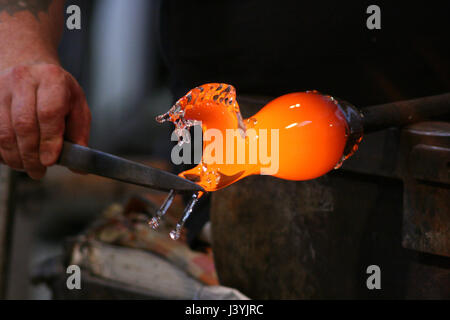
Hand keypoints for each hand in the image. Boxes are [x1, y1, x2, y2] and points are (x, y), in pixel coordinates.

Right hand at [0, 63, 90, 178]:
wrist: (30, 69)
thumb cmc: (58, 93)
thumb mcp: (77, 108)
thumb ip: (79, 136)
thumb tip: (79, 167)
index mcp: (52, 79)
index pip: (48, 113)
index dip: (49, 140)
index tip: (50, 161)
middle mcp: (24, 79)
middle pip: (24, 124)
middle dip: (31, 155)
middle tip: (39, 172)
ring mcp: (1, 87)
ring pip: (3, 131)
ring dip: (15, 157)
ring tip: (27, 168)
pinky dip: (1, 151)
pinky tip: (13, 158)